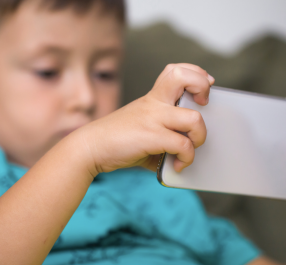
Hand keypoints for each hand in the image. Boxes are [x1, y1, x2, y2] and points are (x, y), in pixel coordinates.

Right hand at [82, 64, 213, 175]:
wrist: (91, 147)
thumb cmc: (117, 140)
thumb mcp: (142, 127)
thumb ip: (163, 133)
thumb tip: (182, 152)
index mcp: (151, 98)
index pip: (175, 71)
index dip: (195, 74)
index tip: (202, 90)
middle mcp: (153, 103)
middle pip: (184, 77)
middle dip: (202, 87)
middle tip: (203, 105)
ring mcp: (153, 119)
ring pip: (194, 119)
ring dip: (199, 136)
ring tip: (190, 148)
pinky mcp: (151, 137)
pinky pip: (182, 145)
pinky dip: (186, 158)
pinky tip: (177, 165)